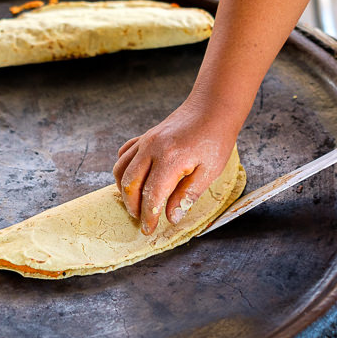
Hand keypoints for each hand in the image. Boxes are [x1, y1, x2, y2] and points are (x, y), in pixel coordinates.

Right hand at [112, 100, 239, 234]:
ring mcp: (145, 141)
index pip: (151, 195)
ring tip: (134, 203)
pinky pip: (124, 154)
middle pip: (130, 184)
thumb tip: (171, 217)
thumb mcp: (209, 171)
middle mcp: (152, 149)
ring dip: (123, 190)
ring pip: (121, 169)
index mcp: (170, 159)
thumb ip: (188, 195)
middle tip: (140, 220)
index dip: (148, 216)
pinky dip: (123, 170)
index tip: (149, 229)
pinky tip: (132, 180)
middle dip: (132, 206)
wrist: (212, 108)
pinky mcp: (144, 137)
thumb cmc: (215, 139)